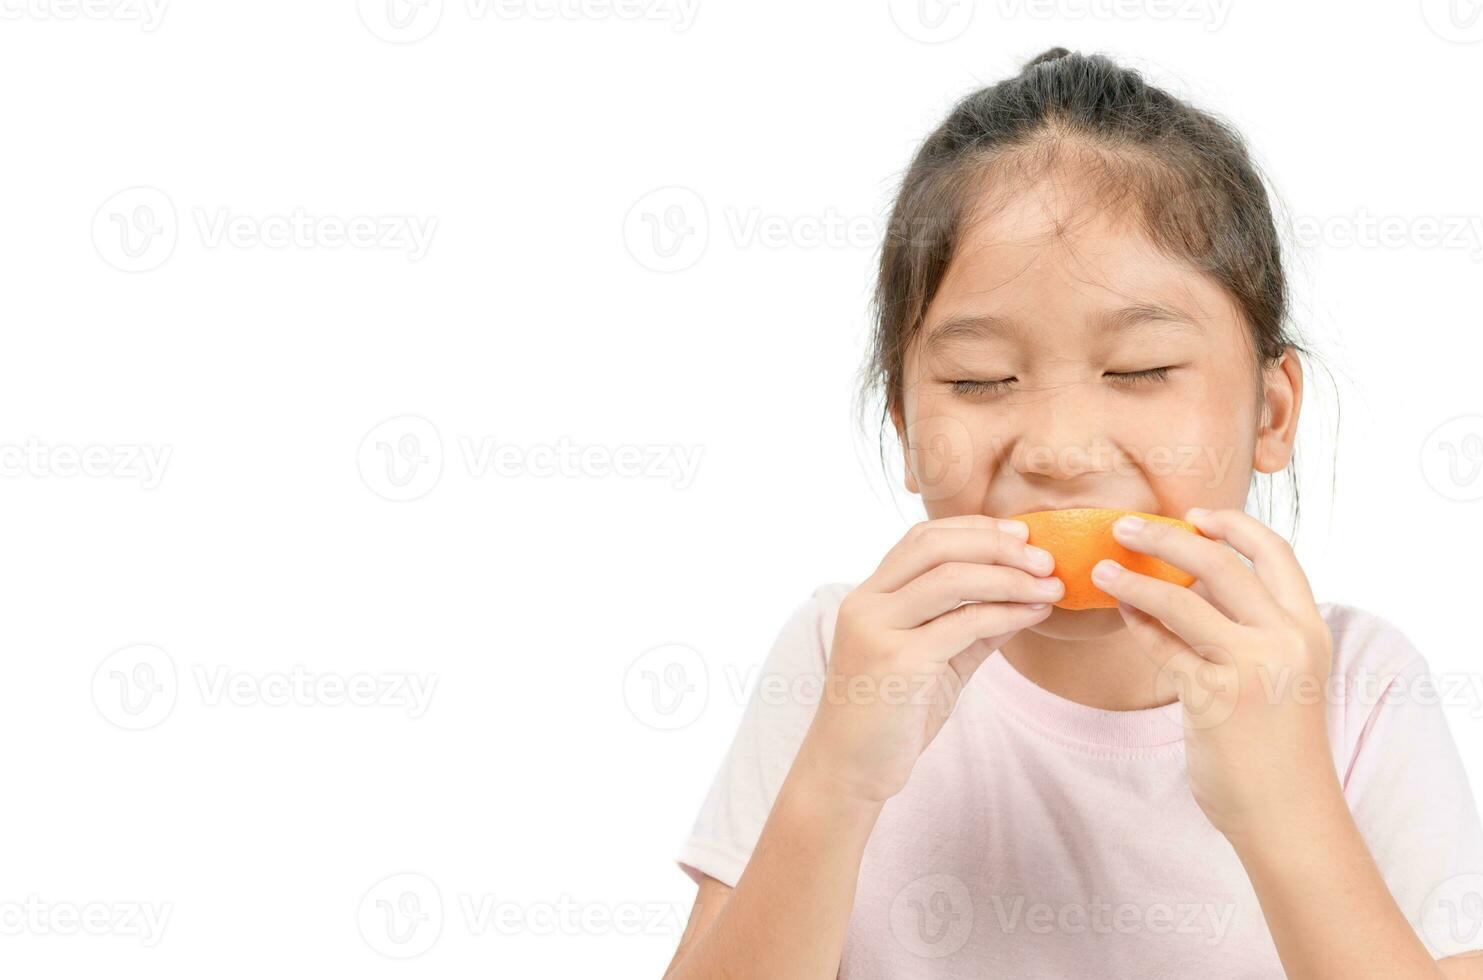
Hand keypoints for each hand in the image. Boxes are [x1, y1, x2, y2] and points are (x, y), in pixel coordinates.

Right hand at [792, 515, 1059, 802]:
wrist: (847, 770)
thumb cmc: (888, 717)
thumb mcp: (933, 662)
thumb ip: (970, 627)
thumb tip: (1024, 599)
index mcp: (868, 597)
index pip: (921, 538)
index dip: (974, 529)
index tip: (1021, 535)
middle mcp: (866, 605)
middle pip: (936, 547)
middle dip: (997, 545)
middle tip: (1045, 558)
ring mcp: (879, 632)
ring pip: (952, 579)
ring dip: (1010, 576)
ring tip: (1051, 586)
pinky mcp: (900, 663)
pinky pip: (964, 624)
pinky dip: (1007, 613)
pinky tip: (1034, 615)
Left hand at [1094, 507, 1337, 842]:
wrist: (1288, 813)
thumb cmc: (1277, 742)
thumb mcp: (1283, 672)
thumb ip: (1251, 625)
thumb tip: (1195, 576)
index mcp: (1308, 628)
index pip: (1274, 552)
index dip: (1232, 524)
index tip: (1193, 515)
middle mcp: (1285, 641)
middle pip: (1219, 565)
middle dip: (1166, 537)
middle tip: (1124, 525)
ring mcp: (1250, 669)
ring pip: (1181, 602)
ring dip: (1133, 579)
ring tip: (1100, 568)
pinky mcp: (1213, 698)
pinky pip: (1162, 646)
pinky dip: (1135, 622)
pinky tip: (1118, 611)